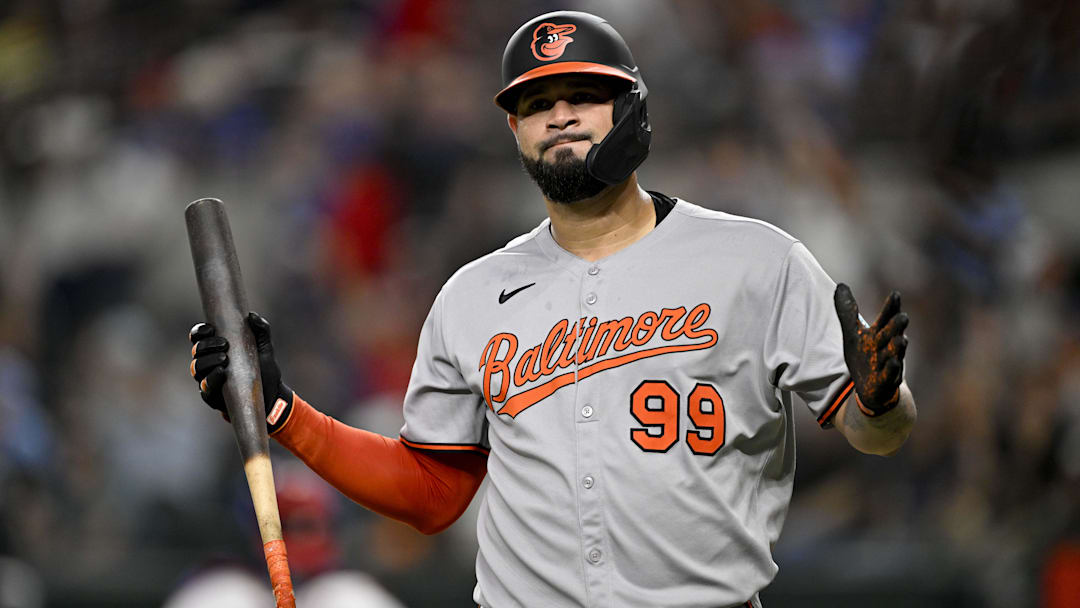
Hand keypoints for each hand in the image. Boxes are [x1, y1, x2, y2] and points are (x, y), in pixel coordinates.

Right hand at [188, 312, 294, 433]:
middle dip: (207, 345)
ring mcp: (208, 379)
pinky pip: (205, 387)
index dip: (200, 331)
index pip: (199, 337)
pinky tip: (221, 372)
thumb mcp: (265, 348)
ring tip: (225, 358)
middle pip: (196, 351)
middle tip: (224, 344)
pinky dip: (212, 379)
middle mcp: (208, 363)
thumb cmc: (265, 370)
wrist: (272, 396)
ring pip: (197, 367)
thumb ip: (261, 330)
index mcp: (216, 349)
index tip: (211, 329)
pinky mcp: (211, 396)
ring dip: (208, 361)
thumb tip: (251, 315)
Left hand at [834, 284, 908, 415]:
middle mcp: (887, 347)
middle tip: (903, 316)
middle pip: (893, 334)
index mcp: (879, 334)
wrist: (871, 388)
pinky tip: (894, 362)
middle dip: (897, 326)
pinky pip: (890, 374)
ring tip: (901, 339)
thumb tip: (841, 285)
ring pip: (895, 353)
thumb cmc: (864, 356)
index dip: (891, 307)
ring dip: (898, 346)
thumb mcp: (853, 333)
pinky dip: (891, 368)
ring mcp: (888, 363)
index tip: (895, 294)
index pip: (886, 318)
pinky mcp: (886, 380)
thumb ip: (848, 311)